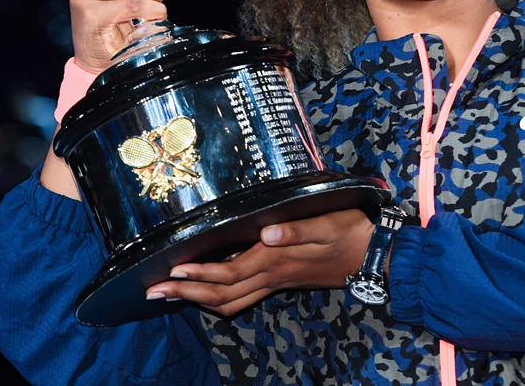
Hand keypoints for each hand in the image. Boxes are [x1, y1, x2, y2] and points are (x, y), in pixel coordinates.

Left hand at [145, 209, 374, 316]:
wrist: (373, 256)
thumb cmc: (349, 233)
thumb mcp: (327, 223)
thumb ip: (297, 229)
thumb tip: (266, 233)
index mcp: (275, 260)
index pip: (228, 274)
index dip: (198, 276)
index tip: (171, 272)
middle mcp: (271, 275)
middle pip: (220, 294)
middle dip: (185, 294)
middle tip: (151, 292)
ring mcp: (275, 282)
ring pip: (229, 301)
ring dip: (196, 300)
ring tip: (169, 295)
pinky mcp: (280, 281)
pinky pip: (242, 298)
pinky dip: (218, 300)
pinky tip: (207, 295)